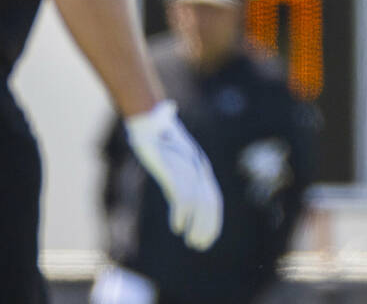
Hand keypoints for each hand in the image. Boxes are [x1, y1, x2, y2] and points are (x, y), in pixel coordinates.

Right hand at [125, 100, 222, 249]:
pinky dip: (181, 211)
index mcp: (200, 169)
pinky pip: (181, 192)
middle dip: (208, 225)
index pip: (214, 198)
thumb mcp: (174, 162)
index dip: (213, 220)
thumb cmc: (162, 140)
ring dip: (197, 223)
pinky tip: (178, 226)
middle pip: (210, 201)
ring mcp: (186, 168)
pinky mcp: (173, 168)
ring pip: (198, 200)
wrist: (152, 121)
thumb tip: (181, 197)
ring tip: (192, 241)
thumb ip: (179, 178)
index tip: (209, 238)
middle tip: (201, 245)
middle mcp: (198, 169)